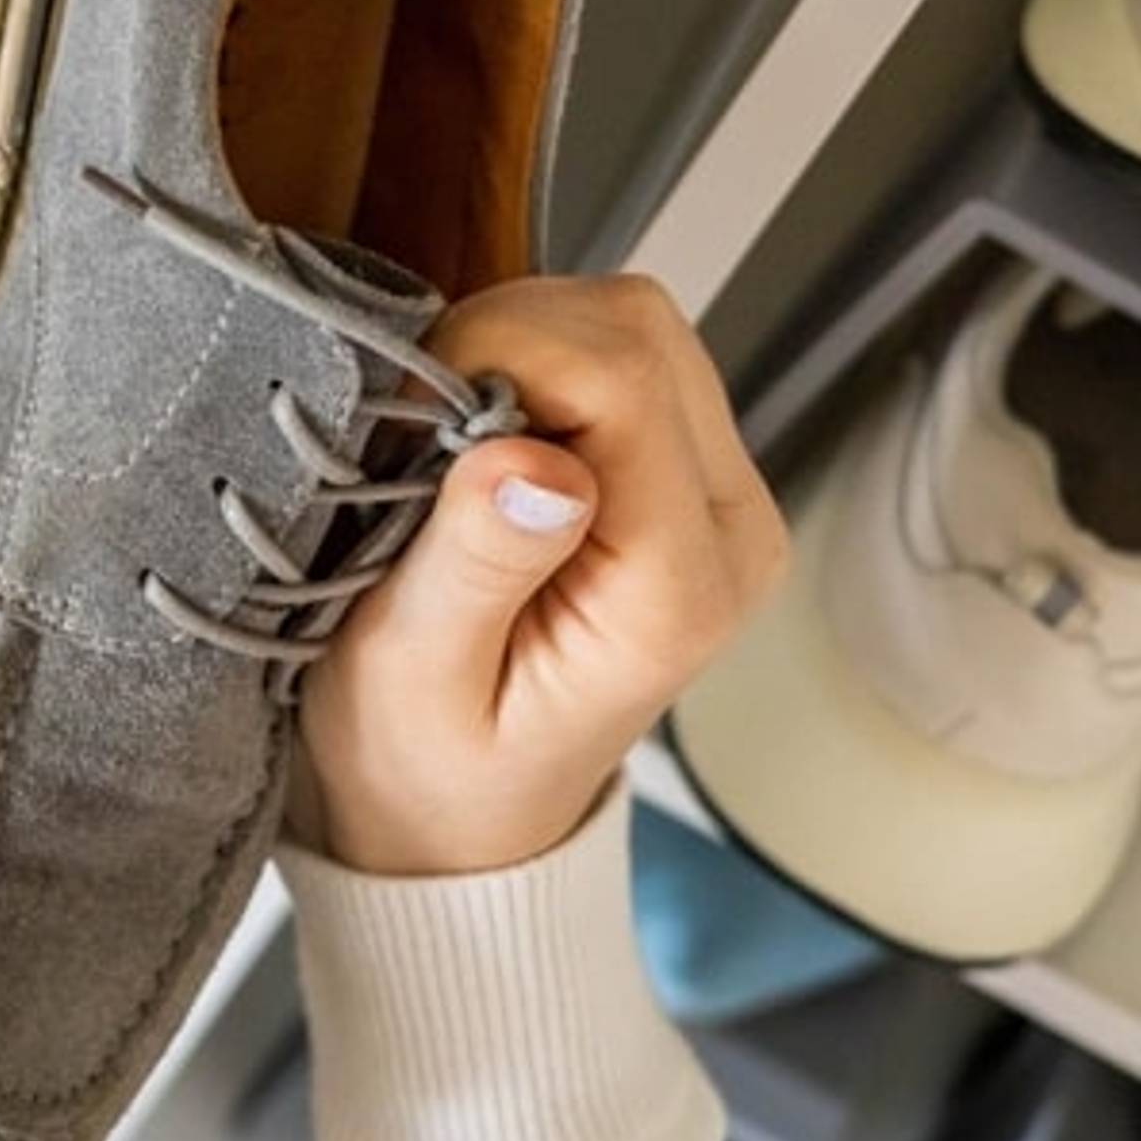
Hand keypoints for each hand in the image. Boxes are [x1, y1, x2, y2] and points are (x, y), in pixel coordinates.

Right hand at [296, 275, 788, 876]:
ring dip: (521, 343)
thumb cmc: (426, 765)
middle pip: (640, 330)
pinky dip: (535, 361)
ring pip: (634, 323)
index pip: (621, 378)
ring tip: (447, 439)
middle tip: (422, 425)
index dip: (498, 354)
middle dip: (509, 339)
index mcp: (677, 588)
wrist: (459, 816)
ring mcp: (716, 498)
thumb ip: (479, 565)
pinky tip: (481, 436)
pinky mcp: (682, 474)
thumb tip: (532, 458)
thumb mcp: (415, 677)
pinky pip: (620, 355)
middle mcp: (728, 530)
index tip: (411, 415)